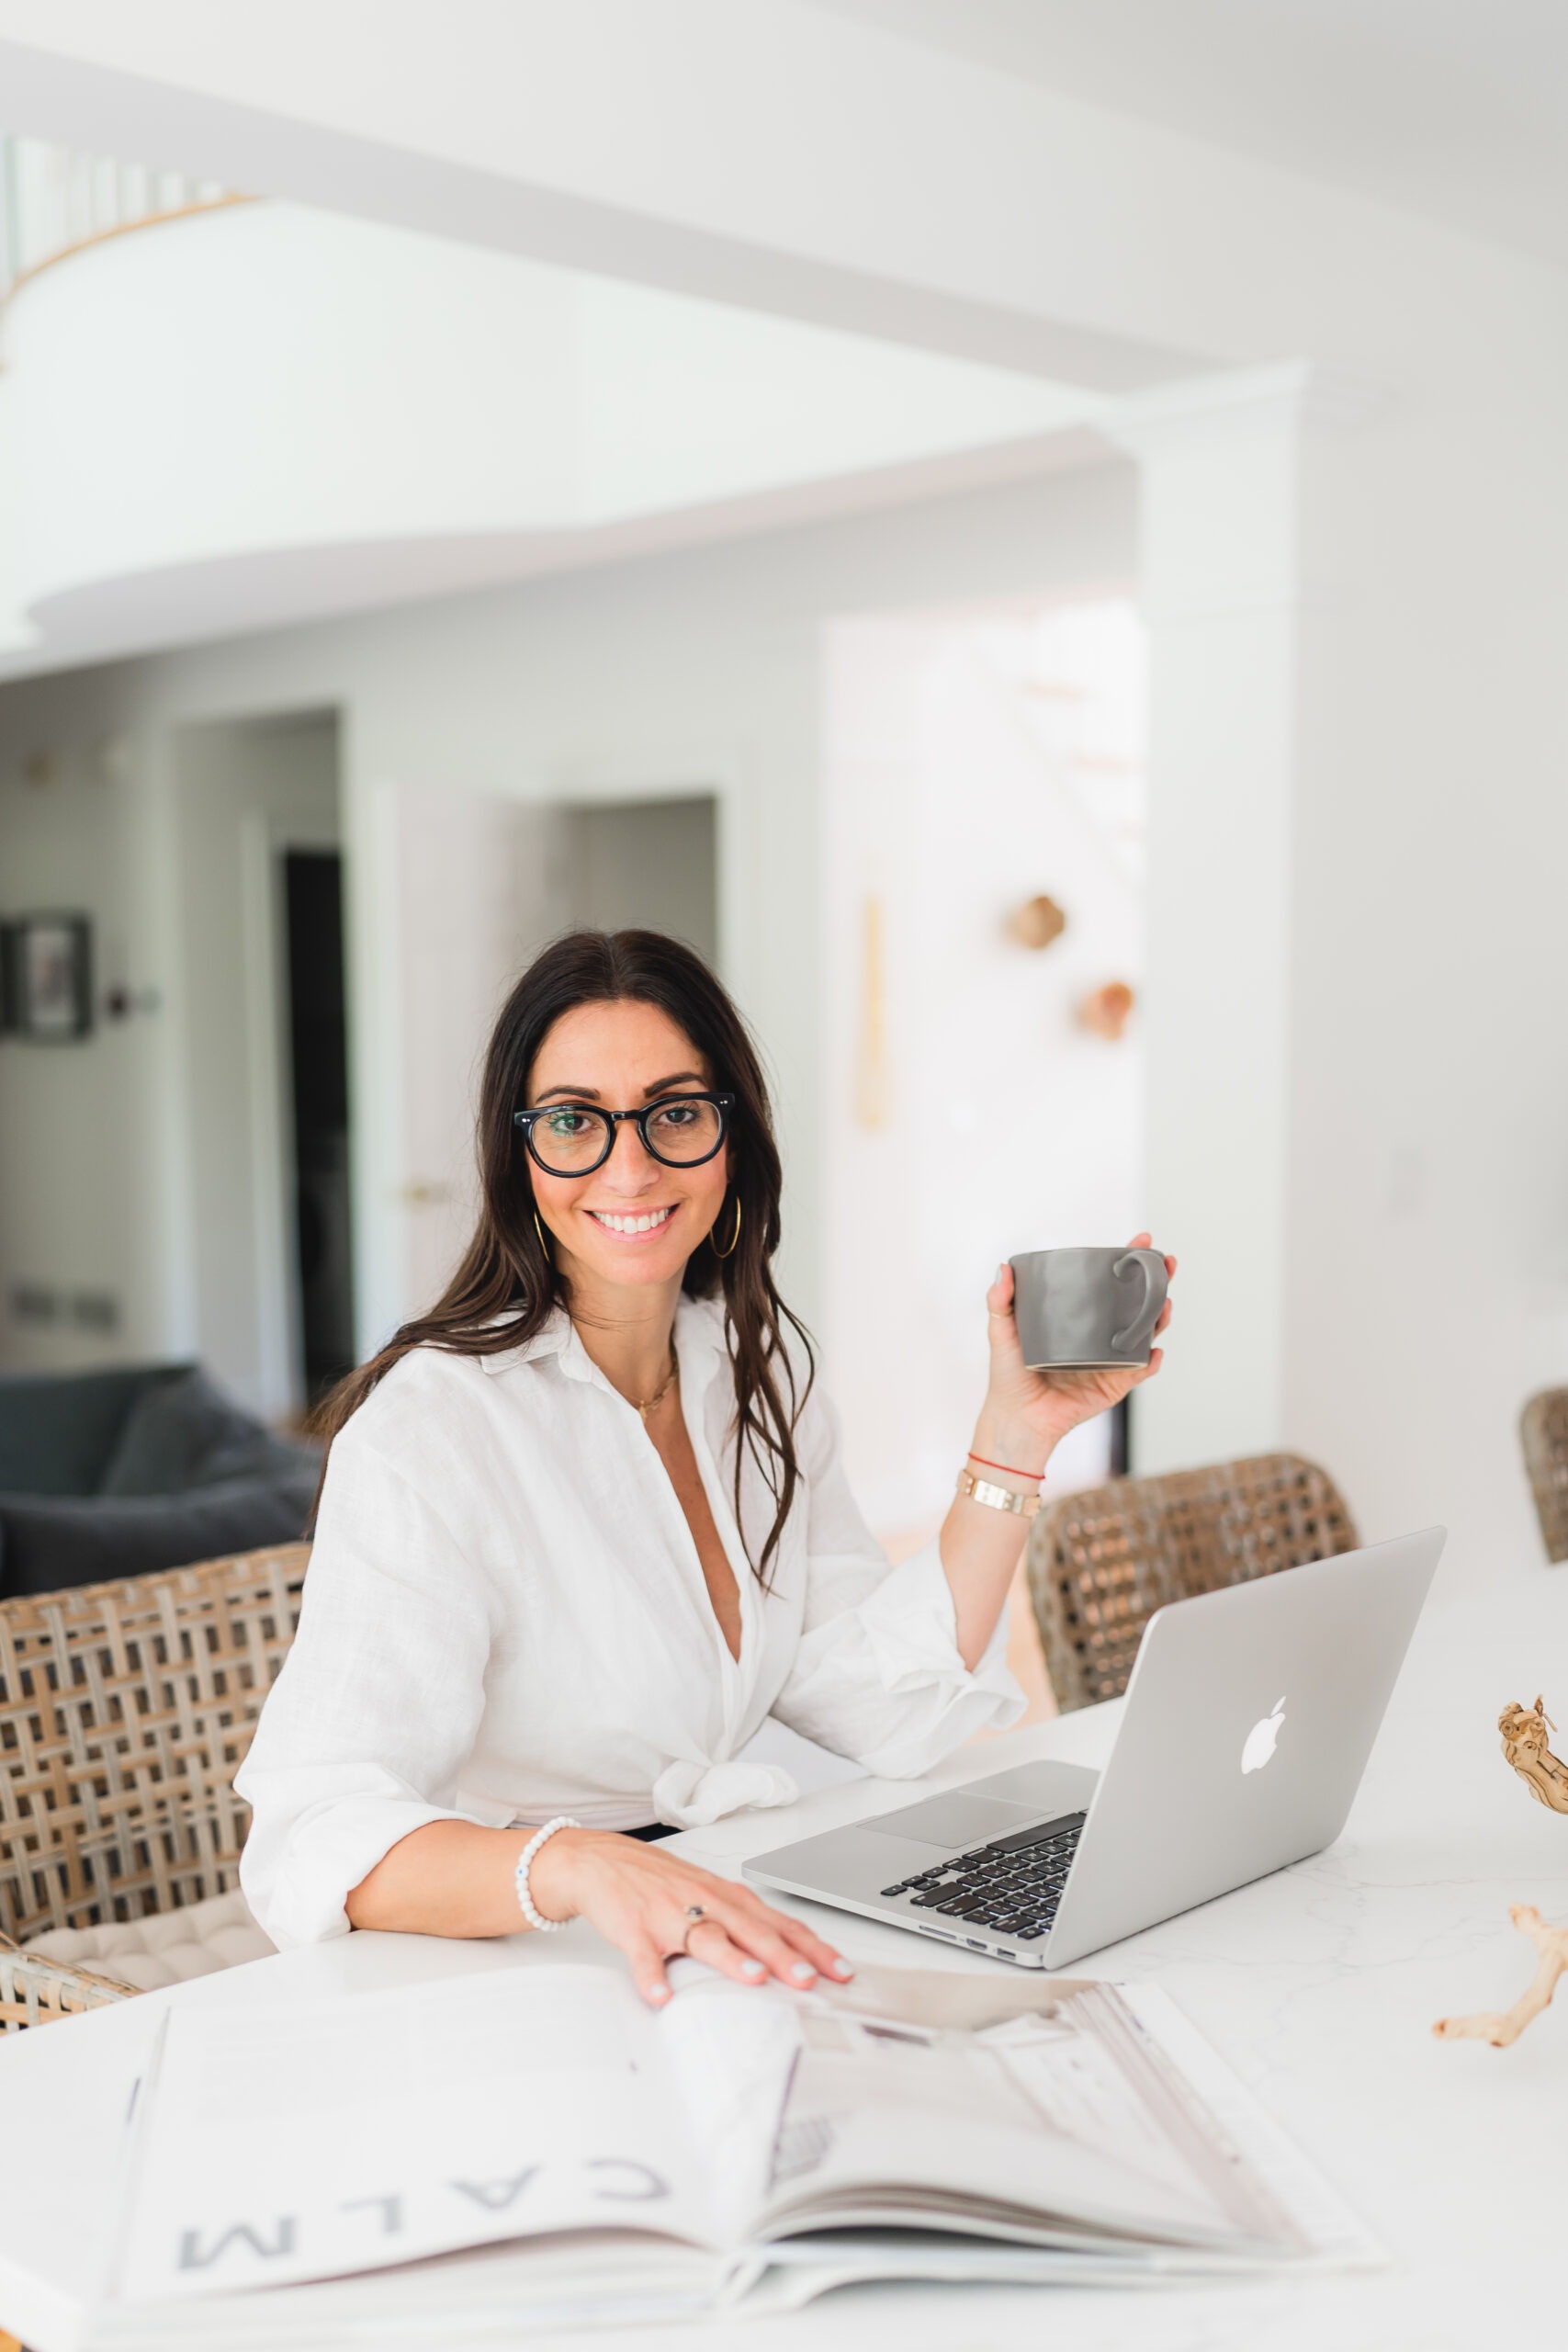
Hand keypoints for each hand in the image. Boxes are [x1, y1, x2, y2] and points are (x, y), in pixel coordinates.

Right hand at [529, 1827, 853, 2006]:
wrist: (601, 1861)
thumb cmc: (662, 1882)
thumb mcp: (710, 1893)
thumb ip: (746, 1923)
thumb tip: (793, 1956)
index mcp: (728, 1897)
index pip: (780, 1923)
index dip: (813, 1947)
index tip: (840, 1972)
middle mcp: (705, 1902)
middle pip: (751, 1930)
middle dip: (783, 1955)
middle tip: (809, 1979)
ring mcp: (669, 1914)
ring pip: (704, 1937)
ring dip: (729, 1958)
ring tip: (752, 1978)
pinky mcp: (634, 1929)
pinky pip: (644, 1956)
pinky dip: (652, 1976)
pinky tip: (661, 1995)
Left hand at [975, 1234, 1175, 1469]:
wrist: (1017, 1418)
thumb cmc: (1009, 1377)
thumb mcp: (1001, 1332)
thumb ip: (1000, 1301)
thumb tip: (1004, 1268)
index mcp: (1078, 1317)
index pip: (1107, 1283)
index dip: (1128, 1261)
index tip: (1142, 1241)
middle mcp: (1099, 1335)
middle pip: (1136, 1303)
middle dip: (1158, 1282)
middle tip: (1168, 1264)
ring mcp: (1110, 1359)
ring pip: (1145, 1334)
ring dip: (1160, 1318)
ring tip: (1164, 1304)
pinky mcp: (1114, 1385)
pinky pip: (1139, 1371)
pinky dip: (1150, 1362)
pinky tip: (1154, 1351)